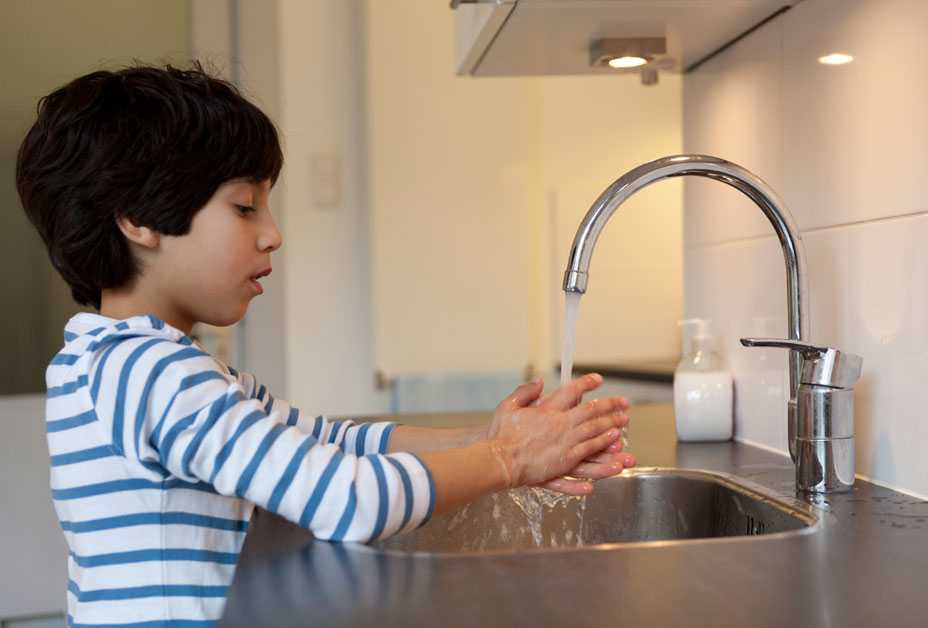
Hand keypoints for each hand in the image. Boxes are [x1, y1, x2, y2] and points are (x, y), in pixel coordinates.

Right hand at [487, 374, 628, 488]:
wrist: (499, 460)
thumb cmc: (500, 434)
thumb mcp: (508, 406)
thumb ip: (525, 392)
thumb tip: (540, 381)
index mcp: (548, 410)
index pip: (572, 392)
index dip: (587, 384)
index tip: (599, 379)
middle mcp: (560, 426)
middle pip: (591, 413)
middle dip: (609, 407)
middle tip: (624, 404)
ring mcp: (565, 445)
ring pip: (594, 435)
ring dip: (610, 428)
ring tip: (623, 424)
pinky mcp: (564, 463)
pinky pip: (587, 456)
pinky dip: (600, 454)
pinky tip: (611, 454)